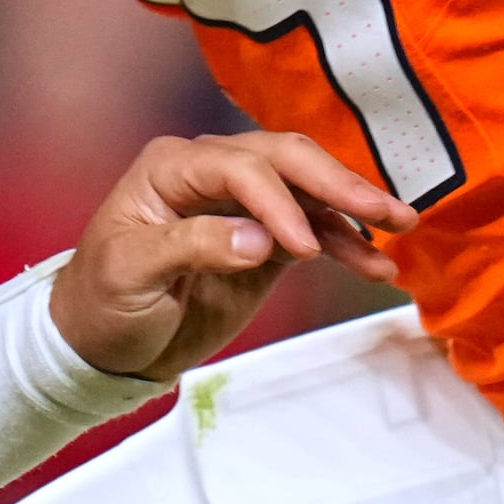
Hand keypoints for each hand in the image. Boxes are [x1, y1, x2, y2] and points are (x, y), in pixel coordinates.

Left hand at [48, 133, 417, 382]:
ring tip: (401, 230)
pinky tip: (377, 265)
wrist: (104, 342)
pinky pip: (315, 231)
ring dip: (354, 210)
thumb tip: (259, 240)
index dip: (277, 202)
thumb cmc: (102, 301)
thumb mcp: (130, 273)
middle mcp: (210, 172)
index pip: (238, 166)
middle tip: (384, 212)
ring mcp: (243, 203)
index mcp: (171, 167)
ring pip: (309, 190)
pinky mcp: (266, 239)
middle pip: (285, 160)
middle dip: (336, 184)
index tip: (301, 250)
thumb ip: (191, 247)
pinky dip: (347, 245)